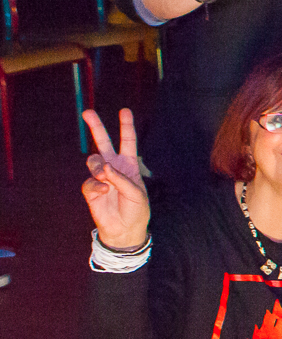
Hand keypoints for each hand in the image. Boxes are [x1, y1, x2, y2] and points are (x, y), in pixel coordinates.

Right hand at [80, 108, 148, 249]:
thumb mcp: (136, 193)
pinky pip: (90, 182)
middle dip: (96, 127)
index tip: (124, 110)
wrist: (125, 228)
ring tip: (106, 178)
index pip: (127, 141)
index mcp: (129, 164)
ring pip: (93, 161)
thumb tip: (103, 167)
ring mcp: (100, 177)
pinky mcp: (90, 189)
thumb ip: (121, 178)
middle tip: (88, 112)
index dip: (126, 126)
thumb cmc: (136, 209)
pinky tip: (105, 193)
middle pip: (103, 142)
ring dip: (99, 167)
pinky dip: (98, 187)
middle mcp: (113, 167)